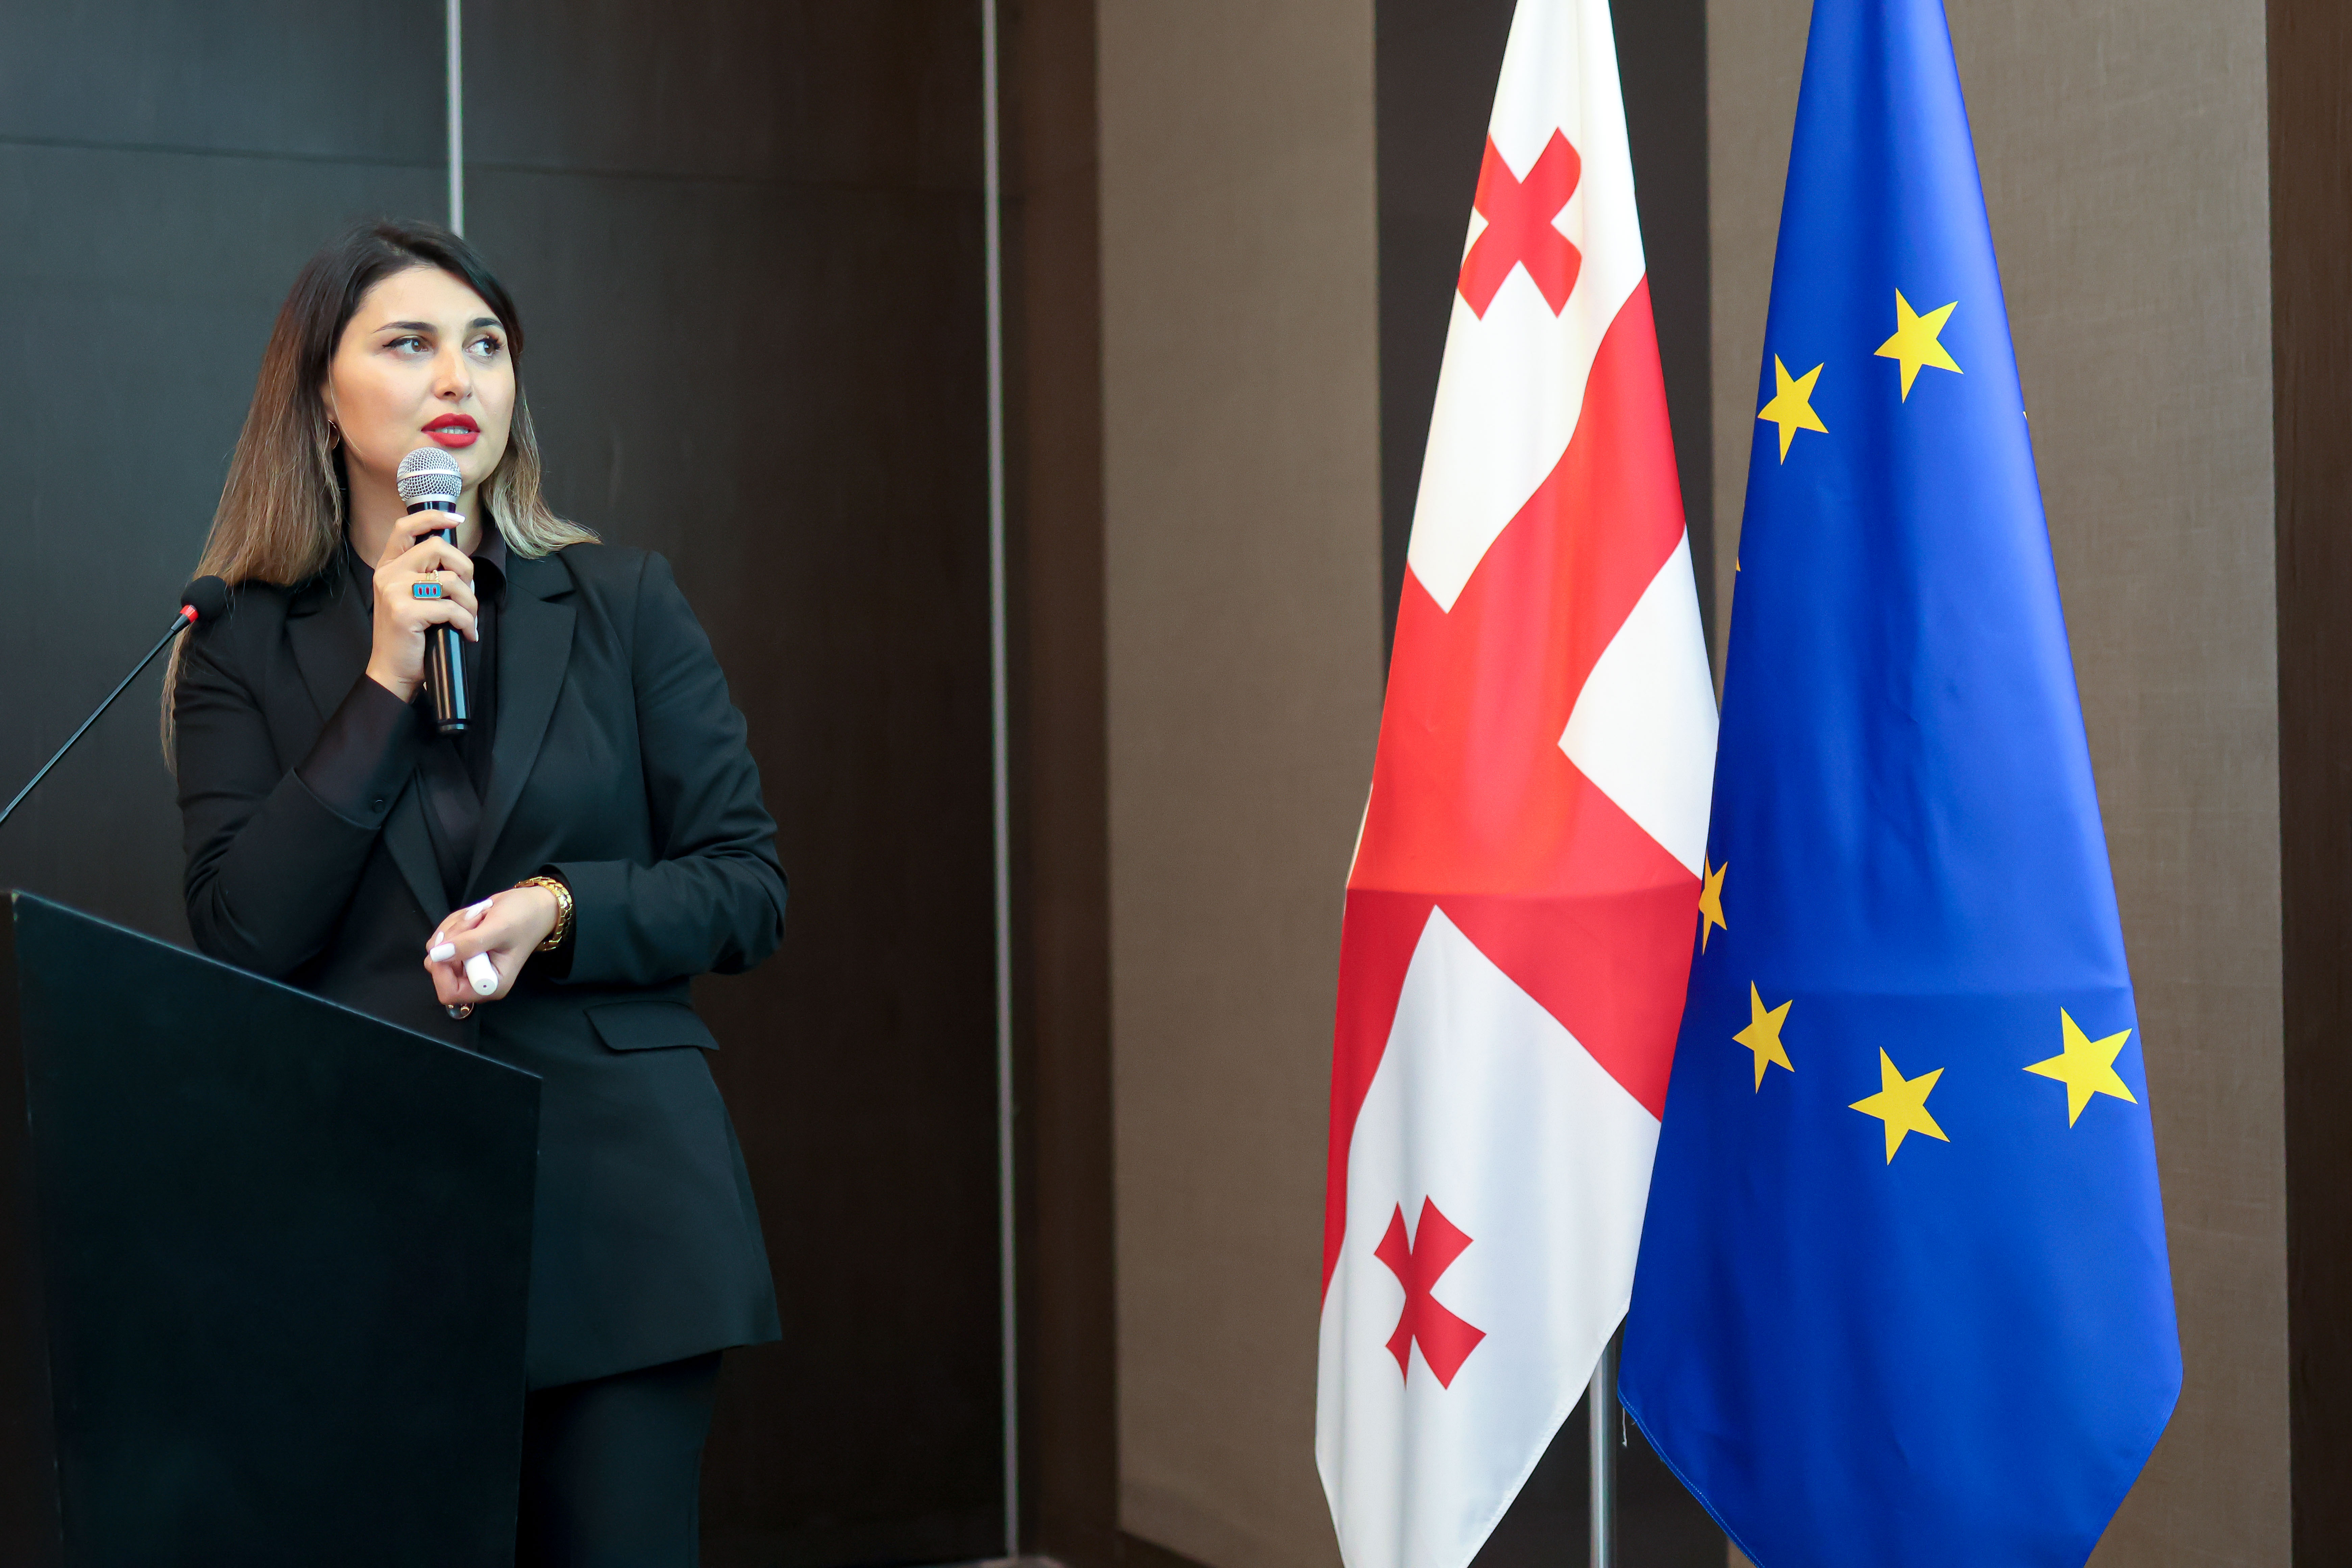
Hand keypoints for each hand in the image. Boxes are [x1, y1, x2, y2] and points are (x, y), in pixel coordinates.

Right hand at [365, 511, 479, 702]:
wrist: (392, 671)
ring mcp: (394, 592)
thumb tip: (458, 562)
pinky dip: (467, 622)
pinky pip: (451, 608)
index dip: (433, 518)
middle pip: (438, 548)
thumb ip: (425, 575)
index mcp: (389, 567)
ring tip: (468, 618)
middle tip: (468, 594)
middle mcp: (388, 575)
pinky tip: (466, 633)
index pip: (405, 528)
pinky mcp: (405, 612)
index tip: (456, 519)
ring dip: (470, 602)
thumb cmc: (410, 636)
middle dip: (465, 570)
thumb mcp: (412, 598)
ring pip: (450, 580)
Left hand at [423, 885, 558, 1007]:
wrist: (533, 905)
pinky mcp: (461, 950)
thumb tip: (437, 954)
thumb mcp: (498, 929)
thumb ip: (469, 944)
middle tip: (474, 921)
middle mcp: (475, 979)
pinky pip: (440, 939)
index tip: (450, 944)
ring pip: (436, 950)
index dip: (443, 970)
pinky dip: (453, 924)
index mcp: (489, 985)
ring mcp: (466, 964)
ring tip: (480, 917)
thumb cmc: (524, 919)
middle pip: (438, 968)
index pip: (450, 993)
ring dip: (454, 928)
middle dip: (452, 939)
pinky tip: (474, 917)